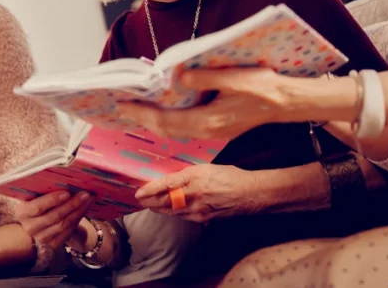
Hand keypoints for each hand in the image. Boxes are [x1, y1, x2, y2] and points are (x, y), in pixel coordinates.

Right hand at [14, 190, 93, 251]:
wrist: (46, 217)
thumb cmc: (42, 198)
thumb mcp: (39, 193)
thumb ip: (46, 187)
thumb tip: (65, 177)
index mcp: (22, 212)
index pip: (37, 207)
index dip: (52, 200)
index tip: (67, 192)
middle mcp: (29, 227)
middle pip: (53, 216)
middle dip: (71, 204)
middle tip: (85, 194)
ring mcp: (41, 238)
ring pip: (63, 224)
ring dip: (78, 211)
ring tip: (88, 199)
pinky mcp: (53, 244)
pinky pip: (68, 231)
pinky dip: (78, 218)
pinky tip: (85, 208)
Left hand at [117, 68, 292, 140]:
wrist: (286, 103)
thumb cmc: (263, 87)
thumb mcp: (233, 77)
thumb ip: (204, 77)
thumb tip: (177, 77)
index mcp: (209, 120)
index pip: (166, 121)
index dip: (142, 113)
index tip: (123, 105)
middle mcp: (208, 131)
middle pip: (167, 130)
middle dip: (143, 119)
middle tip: (123, 108)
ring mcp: (214, 132)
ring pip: (176, 131)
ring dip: (155, 122)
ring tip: (138, 110)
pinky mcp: (219, 128)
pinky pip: (186, 128)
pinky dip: (170, 121)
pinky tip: (166, 111)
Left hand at [135, 164, 262, 222]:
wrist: (249, 194)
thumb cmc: (230, 176)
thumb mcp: (207, 168)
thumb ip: (189, 174)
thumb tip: (174, 179)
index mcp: (195, 177)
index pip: (167, 184)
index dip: (150, 189)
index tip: (138, 192)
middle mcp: (194, 194)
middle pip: (166, 201)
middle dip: (150, 201)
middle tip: (140, 200)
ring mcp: (198, 209)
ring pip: (172, 211)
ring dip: (160, 208)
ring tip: (151, 205)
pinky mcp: (203, 218)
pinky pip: (183, 216)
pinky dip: (173, 213)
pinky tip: (170, 211)